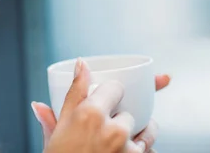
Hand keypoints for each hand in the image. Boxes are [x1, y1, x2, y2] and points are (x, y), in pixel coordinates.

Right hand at [33, 59, 169, 152]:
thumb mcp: (59, 127)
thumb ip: (74, 93)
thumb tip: (81, 64)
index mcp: (90, 114)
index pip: (116, 88)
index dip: (111, 95)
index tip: (106, 101)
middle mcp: (112, 130)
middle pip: (129, 113)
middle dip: (120, 121)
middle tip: (103, 133)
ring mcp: (128, 150)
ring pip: (146, 133)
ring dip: (138, 137)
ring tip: (117, 147)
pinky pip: (149, 152)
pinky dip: (143, 152)